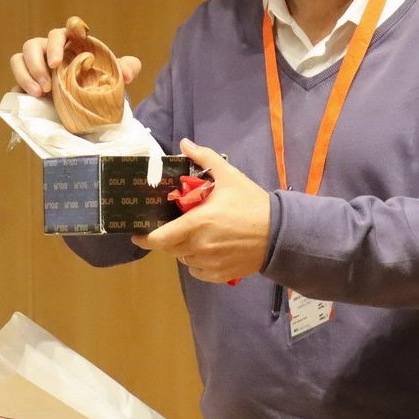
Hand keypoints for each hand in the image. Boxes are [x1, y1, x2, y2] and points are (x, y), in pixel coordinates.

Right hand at [9, 15, 140, 96]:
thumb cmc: (93, 81)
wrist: (79, 103)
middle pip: (37, 42)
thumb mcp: (112, 76)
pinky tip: (29, 97)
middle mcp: (49, 49)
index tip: (76, 31)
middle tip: (51, 80)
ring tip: (40, 93)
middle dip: (42, 57)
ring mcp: (34, 63)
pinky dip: (20, 84)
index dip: (72, 26)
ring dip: (28, 72)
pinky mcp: (24, 79)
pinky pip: (15, 76)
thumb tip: (129, 74)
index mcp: (71, 42)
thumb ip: (126, 68)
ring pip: (20, 56)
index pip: (70, 27)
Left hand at [132, 139, 271, 282]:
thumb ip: (205, 158)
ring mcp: (209, 263)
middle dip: (167, 238)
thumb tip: (184, 143)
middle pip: (169, 249)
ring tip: (193, 235)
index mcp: (197, 223)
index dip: (145, 237)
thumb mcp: (230, 176)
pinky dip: (195, 262)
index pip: (160, 238)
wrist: (280, 233)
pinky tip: (206, 250)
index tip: (138, 232)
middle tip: (173, 226)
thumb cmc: (251, 203)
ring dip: (182, 249)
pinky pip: (196, 271)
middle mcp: (199, 246)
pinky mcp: (219, 275)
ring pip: (183, 259)